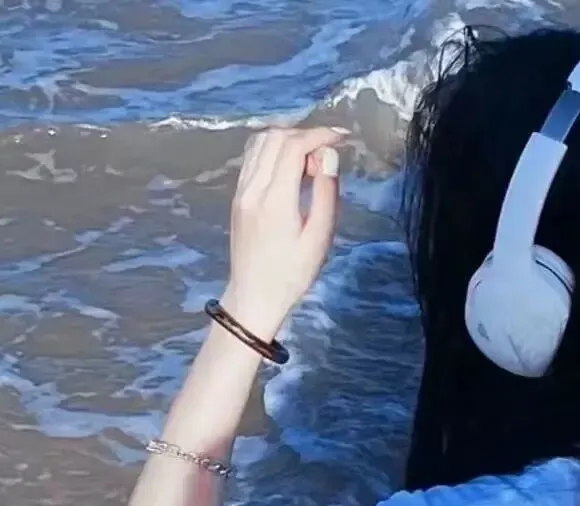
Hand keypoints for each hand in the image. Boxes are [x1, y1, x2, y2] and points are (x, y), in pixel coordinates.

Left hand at [222, 126, 346, 338]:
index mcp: (274, 200)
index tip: (342, 138)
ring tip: (309, 162)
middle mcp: (252, 190)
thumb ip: (326, 193)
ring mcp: (241, 192)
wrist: (253, 297)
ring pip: (260, 143)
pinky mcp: (237, 197)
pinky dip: (273, 151)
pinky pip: (253, 158)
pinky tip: (290, 169)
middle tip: (325, 156)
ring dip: (288, 140)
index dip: (320, 134)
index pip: (293, 145)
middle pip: (275, 137)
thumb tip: (329, 156)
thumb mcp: (319, 238)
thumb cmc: (291, 275)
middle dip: (305, 135)